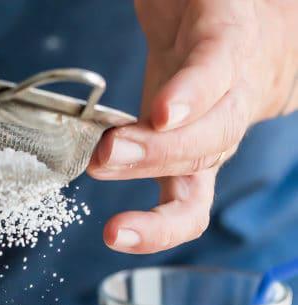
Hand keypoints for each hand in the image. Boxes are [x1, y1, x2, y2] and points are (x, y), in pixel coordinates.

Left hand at [88, 0, 297, 253]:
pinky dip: (156, 229)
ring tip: (113, 225)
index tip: (162, 112)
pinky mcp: (192, 163)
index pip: (218, 64)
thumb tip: (140, 9)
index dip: (192, 92)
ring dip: (157, 208)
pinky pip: (186, 206)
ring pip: (199, 175)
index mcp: (231, 36)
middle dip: (158, 153)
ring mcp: (215, 134)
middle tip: (106, 156)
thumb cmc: (203, 5)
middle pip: (210, 133)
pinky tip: (120, 237)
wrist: (241, 29)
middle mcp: (233, 93)